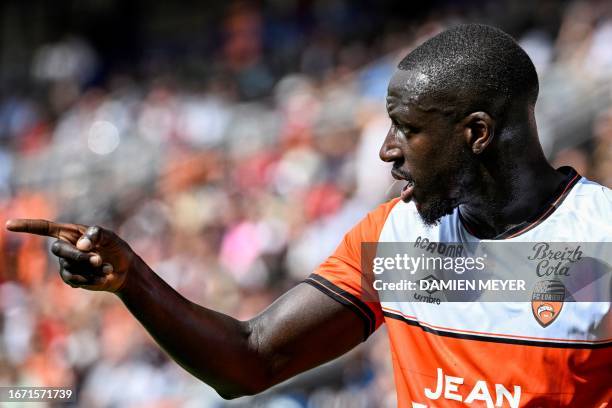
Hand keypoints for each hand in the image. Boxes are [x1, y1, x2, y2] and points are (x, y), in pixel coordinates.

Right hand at [5, 219, 134, 291]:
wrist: (124, 269)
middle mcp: (65, 247)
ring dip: (91, 269)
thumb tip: (79, 245)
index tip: (9, 224)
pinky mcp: (73, 279)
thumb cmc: (115, 247)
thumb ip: (96, 235)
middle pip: (58, 251)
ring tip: (107, 267)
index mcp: (70, 232)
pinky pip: (75, 281)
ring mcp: (67, 264)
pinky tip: (103, 277)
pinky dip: (92, 279)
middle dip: (79, 257)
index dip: (27, 226)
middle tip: (99, 259)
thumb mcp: (110, 237)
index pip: (44, 228)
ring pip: (69, 268)